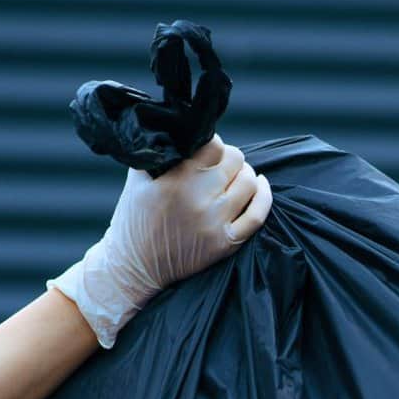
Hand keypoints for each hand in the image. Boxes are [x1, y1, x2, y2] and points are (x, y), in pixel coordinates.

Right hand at [50, 136, 272, 346]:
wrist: (134, 267)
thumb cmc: (134, 219)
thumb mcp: (137, 179)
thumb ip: (159, 153)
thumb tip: (181, 130)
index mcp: (175, 180)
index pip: (213, 145)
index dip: (213, 143)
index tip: (208, 149)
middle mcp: (197, 199)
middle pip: (235, 160)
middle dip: (229, 158)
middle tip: (221, 164)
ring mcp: (214, 222)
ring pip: (249, 183)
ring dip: (246, 174)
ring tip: (236, 176)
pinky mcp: (226, 243)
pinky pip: (258, 215)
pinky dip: (264, 196)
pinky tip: (260, 186)